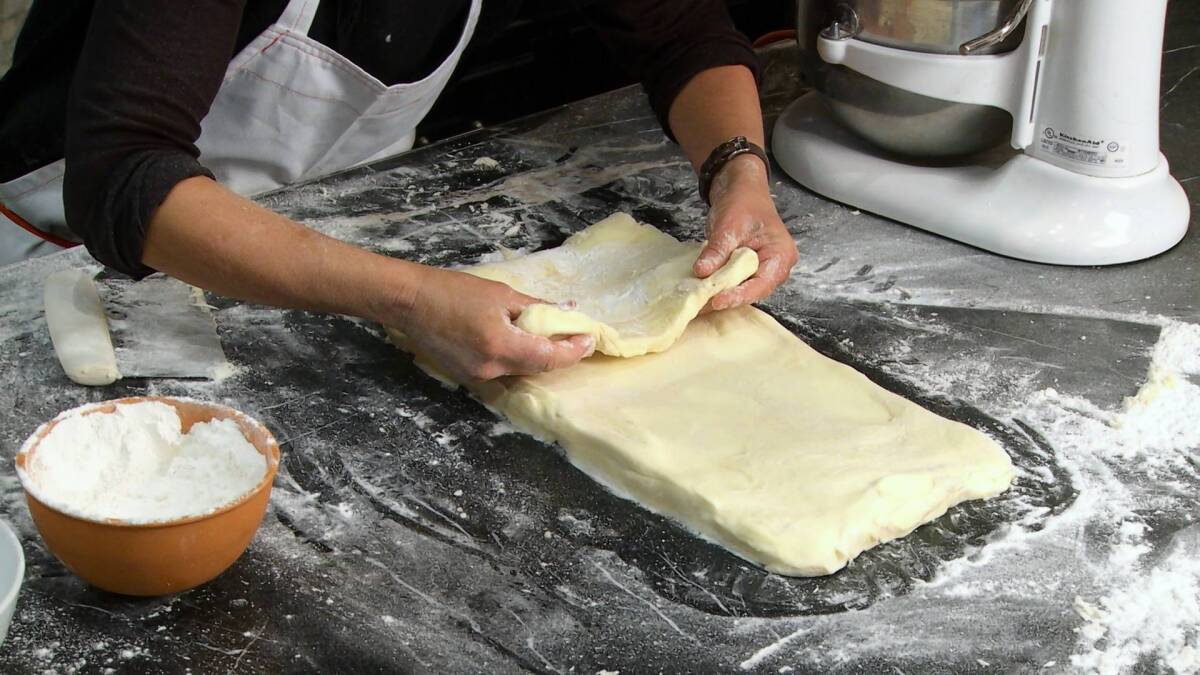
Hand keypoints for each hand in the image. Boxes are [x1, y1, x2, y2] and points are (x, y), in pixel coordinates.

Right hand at [396, 267, 593, 381]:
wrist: (410, 302)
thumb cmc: (453, 291)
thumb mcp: (500, 294)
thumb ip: (536, 308)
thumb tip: (567, 311)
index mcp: (501, 346)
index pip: (550, 358)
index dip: (574, 350)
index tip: (589, 338)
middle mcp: (491, 369)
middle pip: (538, 368)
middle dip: (560, 353)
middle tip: (575, 335)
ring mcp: (478, 377)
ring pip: (521, 371)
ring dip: (539, 356)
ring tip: (551, 336)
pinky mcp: (468, 377)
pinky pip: (503, 370)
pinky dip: (518, 358)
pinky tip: (521, 341)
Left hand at [694, 154, 798, 309]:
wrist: (738, 186)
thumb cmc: (742, 200)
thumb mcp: (728, 225)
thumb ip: (717, 250)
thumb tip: (702, 271)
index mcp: (781, 255)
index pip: (761, 284)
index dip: (738, 295)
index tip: (716, 301)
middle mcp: (776, 266)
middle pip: (753, 291)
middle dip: (728, 298)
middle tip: (703, 306)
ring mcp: (763, 268)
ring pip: (743, 289)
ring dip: (722, 294)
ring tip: (700, 303)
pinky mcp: (748, 267)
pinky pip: (735, 282)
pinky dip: (720, 286)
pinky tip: (703, 291)